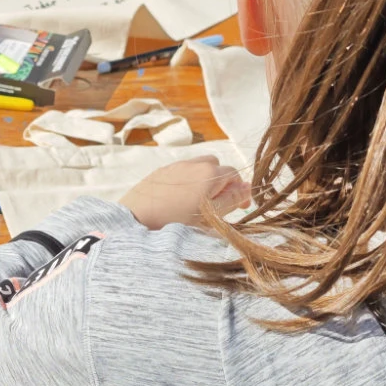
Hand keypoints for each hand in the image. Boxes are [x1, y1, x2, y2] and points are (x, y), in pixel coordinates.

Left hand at [120, 156, 248, 230]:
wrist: (137, 220)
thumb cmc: (178, 221)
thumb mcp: (212, 215)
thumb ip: (232, 199)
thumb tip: (247, 187)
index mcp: (210, 172)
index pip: (234, 174)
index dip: (239, 190)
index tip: (239, 206)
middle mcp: (194, 163)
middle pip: (215, 166)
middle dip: (221, 181)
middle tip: (218, 203)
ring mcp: (175, 166)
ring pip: (197, 167)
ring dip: (203, 180)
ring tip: (198, 202)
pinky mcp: (159, 172)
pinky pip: (180, 172)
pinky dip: (187, 182)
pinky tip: (178, 200)